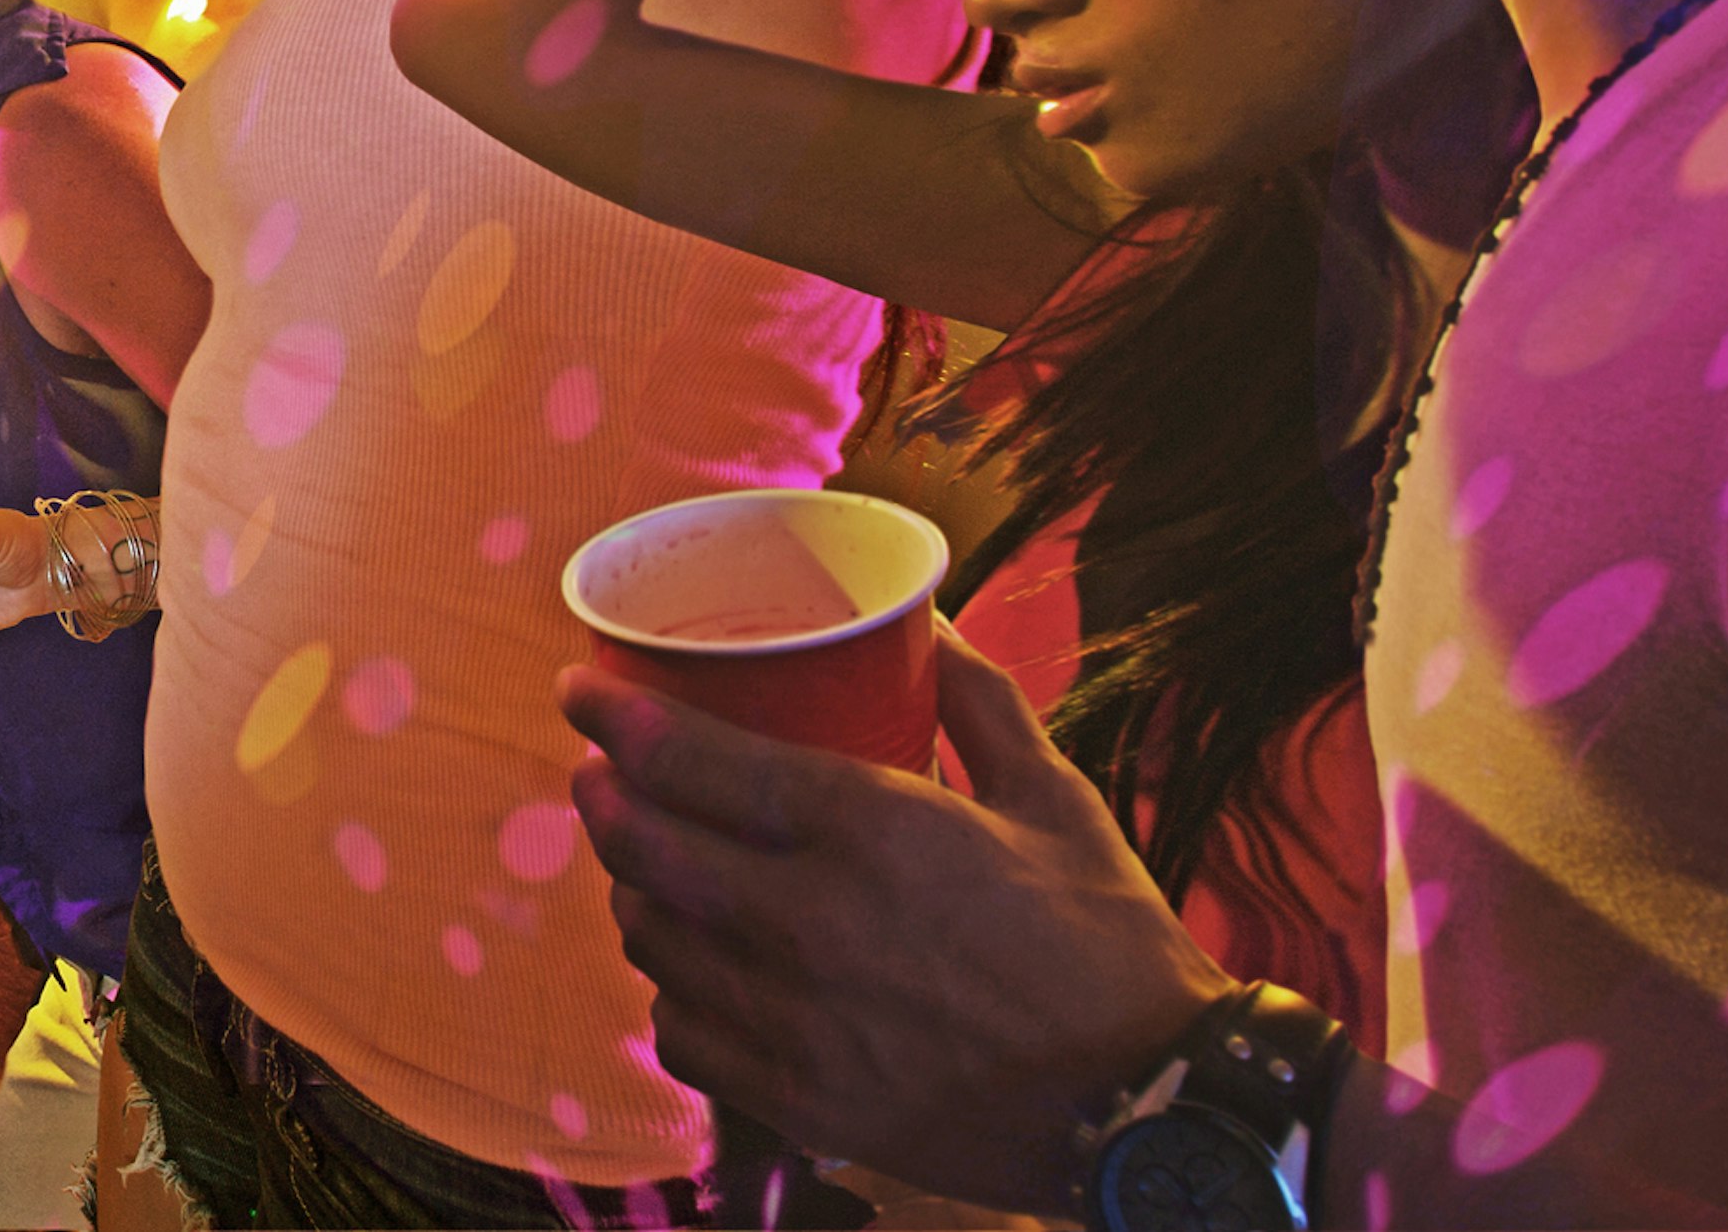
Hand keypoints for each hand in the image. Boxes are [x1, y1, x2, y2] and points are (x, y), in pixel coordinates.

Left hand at [560, 620, 1232, 1214]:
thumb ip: (979, 702)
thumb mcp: (1054, 798)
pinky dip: (671, 992)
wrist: (1150, 1107)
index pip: (697, 761)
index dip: (616, 719)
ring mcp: (801, 1022)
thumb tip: (933, 620)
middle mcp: (816, 923)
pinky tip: (688, 969)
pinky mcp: (805, 1103)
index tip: (578, 690)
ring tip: (640, 863)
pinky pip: (686, 1038)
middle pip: (650, 850)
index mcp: (874, 831)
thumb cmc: (1108, 944)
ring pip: (656, 944)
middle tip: (598, 773)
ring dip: (632, 893)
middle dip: (604, 800)